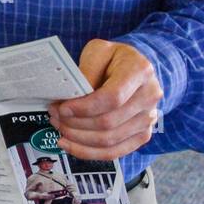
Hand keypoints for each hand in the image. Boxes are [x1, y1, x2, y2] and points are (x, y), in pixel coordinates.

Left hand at [49, 39, 161, 160]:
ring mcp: (149, 118)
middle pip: (109, 122)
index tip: (62, 108)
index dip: (84, 107)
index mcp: (140, 71)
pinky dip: (89, 152)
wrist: (136, 68)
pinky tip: (69, 145)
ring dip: (78, 138)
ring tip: (59, 127)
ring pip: (110, 140)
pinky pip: (115, 152)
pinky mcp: (143, 134)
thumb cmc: (113, 58)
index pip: (112, 97)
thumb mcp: (98, 51)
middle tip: (54, 115)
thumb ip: (87, 70)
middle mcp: (150, 97)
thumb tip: (74, 96)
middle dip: (75, 123)